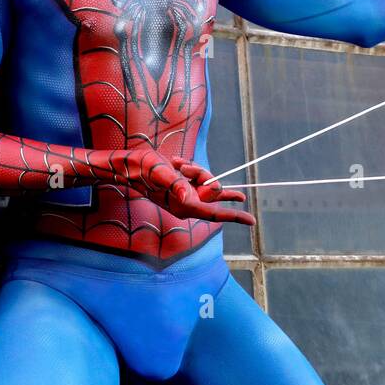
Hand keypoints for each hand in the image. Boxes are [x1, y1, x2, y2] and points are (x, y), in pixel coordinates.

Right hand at [118, 147, 255, 224]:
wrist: (132, 165)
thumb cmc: (145, 169)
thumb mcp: (162, 173)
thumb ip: (176, 185)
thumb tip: (188, 197)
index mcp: (184, 205)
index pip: (214, 213)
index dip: (234, 216)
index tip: (252, 220)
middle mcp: (188, 203)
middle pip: (214, 191)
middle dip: (203, 175)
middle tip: (181, 167)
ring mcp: (187, 195)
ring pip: (208, 181)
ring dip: (195, 170)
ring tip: (175, 163)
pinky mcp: (186, 187)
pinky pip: (201, 176)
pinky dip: (191, 168)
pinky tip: (175, 163)